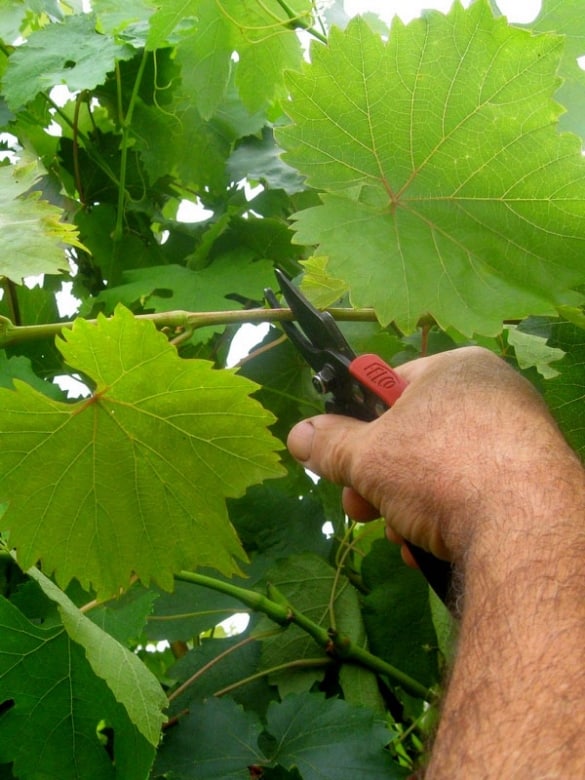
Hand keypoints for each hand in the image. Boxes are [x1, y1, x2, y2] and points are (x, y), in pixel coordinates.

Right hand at [287, 346, 575, 564]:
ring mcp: (521, 439)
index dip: (361, 423)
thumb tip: (298, 435)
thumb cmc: (439, 469)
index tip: (345, 456)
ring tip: (398, 533)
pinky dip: (447, 519)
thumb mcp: (367, 456)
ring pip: (443, 471)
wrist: (525, 529)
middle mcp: (495, 394)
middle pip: (416, 435)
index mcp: (456, 369)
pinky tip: (427, 547)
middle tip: (358, 506)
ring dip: (406, 506)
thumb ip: (329, 444)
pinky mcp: (535, 481)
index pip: (393, 386)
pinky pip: (476, 493)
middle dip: (378, 478)